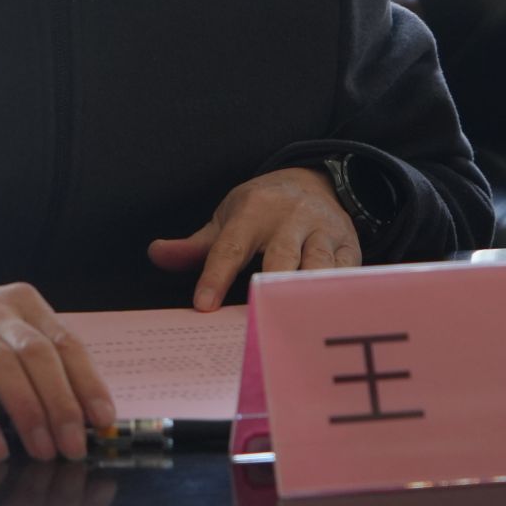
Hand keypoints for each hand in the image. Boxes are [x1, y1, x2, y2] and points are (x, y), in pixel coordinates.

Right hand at [0, 283, 115, 461]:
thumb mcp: (5, 343)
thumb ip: (38, 370)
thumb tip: (81, 419)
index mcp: (21, 303)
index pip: (64, 341)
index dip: (86, 382)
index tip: (102, 419)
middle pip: (35, 353)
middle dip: (60, 403)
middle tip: (72, 446)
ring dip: (26, 411)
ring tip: (41, 451)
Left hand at [146, 166, 361, 310]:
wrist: (315, 181)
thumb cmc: (263, 209)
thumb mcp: (227, 219)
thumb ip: (195, 246)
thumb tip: (156, 255)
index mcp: (254, 210)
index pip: (230, 247)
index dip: (216, 277)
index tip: (203, 306)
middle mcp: (291, 218)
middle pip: (279, 258)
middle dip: (268, 286)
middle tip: (256, 320)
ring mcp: (324, 231)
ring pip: (317, 266)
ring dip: (306, 294)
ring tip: (295, 324)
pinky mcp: (350, 246)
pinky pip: (347, 273)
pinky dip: (339, 296)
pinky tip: (329, 319)